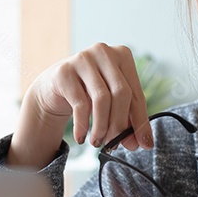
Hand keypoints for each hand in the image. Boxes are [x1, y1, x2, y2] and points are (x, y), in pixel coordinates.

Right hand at [8, 43, 153, 168]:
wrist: (53, 87)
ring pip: (101, 99)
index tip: (144, 144)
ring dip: (101, 127)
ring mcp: (83, 59)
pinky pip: (80, 104)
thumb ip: (127, 119)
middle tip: (115, 145)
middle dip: (120, 125)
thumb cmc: (88, 93)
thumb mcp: (111, 102)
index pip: (137, 93)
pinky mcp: (64, 71)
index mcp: (123, 55)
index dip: (141, 121)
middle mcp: (104, 51)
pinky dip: (82, 125)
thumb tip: (141, 142)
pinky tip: (81, 137)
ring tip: (97, 142)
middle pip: (121, 94)